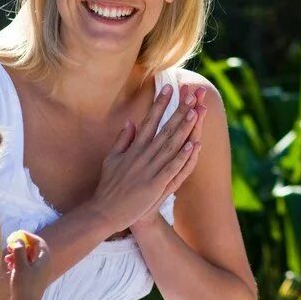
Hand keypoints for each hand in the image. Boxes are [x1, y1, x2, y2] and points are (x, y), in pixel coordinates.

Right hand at [6, 233, 51, 299]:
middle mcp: (44, 264)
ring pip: (28, 258)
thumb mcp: (20, 266)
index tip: (17, 234)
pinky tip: (9, 266)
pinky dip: (18, 263)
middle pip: (33, 249)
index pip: (39, 242)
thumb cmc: (24, 286)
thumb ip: (19, 251)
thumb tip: (18, 240)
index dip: (28, 236)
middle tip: (8, 246)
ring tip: (6, 258)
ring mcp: (39, 272)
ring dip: (17, 255)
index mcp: (45, 259)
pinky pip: (26, 266)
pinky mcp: (33, 278)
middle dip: (20, 246)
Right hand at [88, 85, 202, 233]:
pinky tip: (194, 144)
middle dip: (178, 110)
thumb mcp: (112, 159)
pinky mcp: (155, 185)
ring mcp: (149, 169)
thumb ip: (122, 140)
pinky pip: (172, 168)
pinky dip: (183, 156)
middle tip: (190, 93)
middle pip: (164, 128)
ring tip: (195, 111)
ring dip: (184, 128)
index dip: (159, 103)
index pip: (149, 120)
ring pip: (171, 145)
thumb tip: (130, 121)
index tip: (168, 87)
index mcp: (133, 148)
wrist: (105, 212)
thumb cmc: (110, 186)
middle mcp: (142, 155)